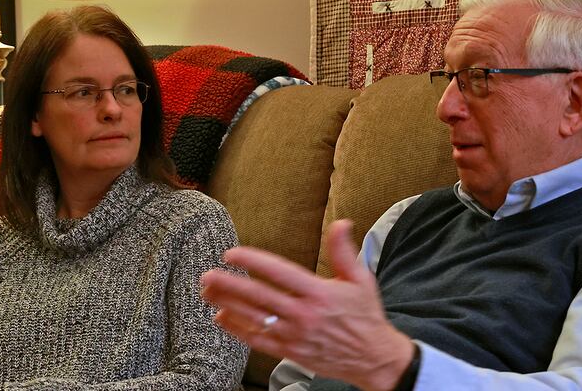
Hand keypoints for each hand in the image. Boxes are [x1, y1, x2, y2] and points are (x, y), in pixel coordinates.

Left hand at [200, 220, 413, 390]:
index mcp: (320, 292)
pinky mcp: (291, 352)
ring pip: (254, 318)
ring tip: (208, 292)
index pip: (279, 272)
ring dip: (227, 304)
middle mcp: (304, 314)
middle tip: (208, 274)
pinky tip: (222, 318)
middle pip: (259, 296)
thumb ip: (344, 251)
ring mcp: (295, 335)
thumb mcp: (361, 279)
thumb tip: (340, 223)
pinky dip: (238, 329)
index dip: (253, 262)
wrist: (374, 358)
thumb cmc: (366, 315)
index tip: (233, 254)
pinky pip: (258, 340)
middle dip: (230, 284)